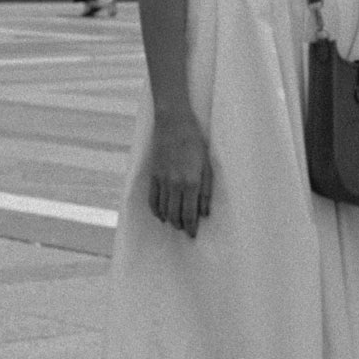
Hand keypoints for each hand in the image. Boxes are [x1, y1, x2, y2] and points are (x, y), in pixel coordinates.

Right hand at [147, 109, 212, 237]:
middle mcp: (175, 184)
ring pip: (163, 209)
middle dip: (180, 226)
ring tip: (175, 224)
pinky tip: (160, 215)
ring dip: (169, 219)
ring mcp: (161, 180)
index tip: (193, 234)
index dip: (191, 227)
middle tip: (185, 231)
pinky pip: (152, 199)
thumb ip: (206, 191)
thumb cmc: (195, 142)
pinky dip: (156, 210)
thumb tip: (204, 213)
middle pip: (174, 214)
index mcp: (191, 182)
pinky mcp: (153, 175)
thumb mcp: (207, 165)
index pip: (189, 213)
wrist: (174, 123)